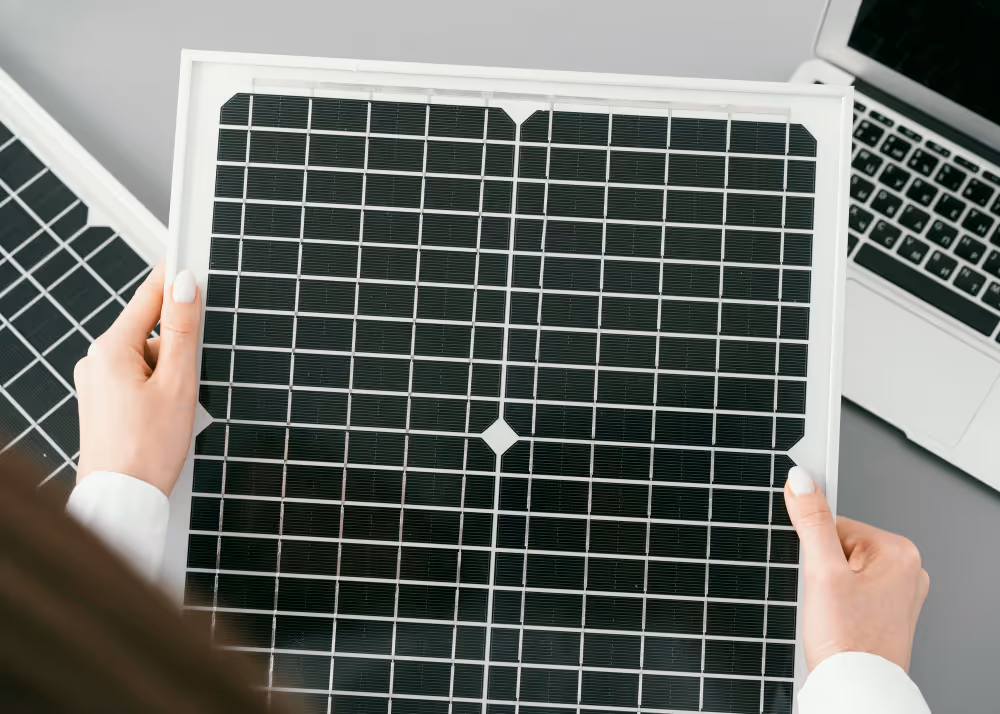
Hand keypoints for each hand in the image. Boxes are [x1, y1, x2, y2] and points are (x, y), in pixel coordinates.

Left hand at [75, 263, 201, 495]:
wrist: (122, 499)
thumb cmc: (147, 449)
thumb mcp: (178, 383)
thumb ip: (184, 330)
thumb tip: (185, 285)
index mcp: (111, 349)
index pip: (149, 296)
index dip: (175, 276)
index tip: (193, 255)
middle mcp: (96, 359)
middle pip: (153, 330)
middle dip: (180, 348)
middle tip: (193, 379)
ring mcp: (97, 381)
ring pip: (149, 358)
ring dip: (172, 374)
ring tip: (177, 411)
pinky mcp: (103, 400)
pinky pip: (139, 379)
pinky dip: (159, 390)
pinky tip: (166, 417)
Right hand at [784, 467, 929, 671]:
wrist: (853, 690)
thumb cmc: (848, 643)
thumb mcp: (822, 574)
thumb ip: (812, 522)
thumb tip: (801, 481)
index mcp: (899, 552)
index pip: (837, 525)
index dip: (816, 550)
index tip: (818, 574)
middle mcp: (906, 569)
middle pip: (839, 546)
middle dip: (822, 571)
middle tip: (826, 599)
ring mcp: (897, 593)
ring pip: (842, 569)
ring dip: (827, 588)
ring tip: (832, 614)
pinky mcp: (886, 611)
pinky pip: (851, 589)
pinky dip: (837, 602)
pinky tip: (837, 620)